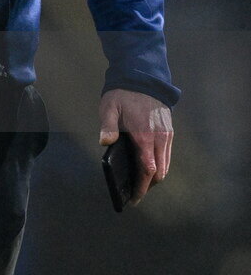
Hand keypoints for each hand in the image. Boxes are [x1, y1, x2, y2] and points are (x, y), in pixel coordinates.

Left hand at [99, 89, 172, 204]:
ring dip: (155, 175)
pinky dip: (160, 164)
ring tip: (141, 181)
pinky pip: (167, 154)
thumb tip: (105, 142)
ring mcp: (166, 134)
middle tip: (135, 192)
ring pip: (165, 164)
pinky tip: (148, 164)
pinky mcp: (169, 130)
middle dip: (148, 185)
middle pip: (159, 172)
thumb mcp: (110, 107)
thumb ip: (108, 126)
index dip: (142, 187)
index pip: (147, 169)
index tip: (134, 198)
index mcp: (144, 135)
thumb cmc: (123, 93)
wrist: (143, 76)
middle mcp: (159, 138)